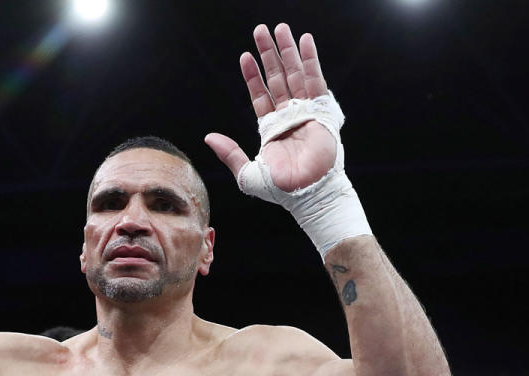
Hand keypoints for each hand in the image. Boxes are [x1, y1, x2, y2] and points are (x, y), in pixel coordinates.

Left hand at [205, 23, 335, 192]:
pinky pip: (314, 79)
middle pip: (277, 78)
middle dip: (269, 54)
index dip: (252, 75)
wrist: (305, 193)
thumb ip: (229, 153)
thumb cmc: (280, 189)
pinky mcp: (320, 110)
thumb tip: (208, 138)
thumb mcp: (247, 173)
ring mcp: (305, 111)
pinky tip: (304, 41)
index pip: (260, 95)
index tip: (245, 56)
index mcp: (271, 128)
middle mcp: (288, 116)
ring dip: (286, 51)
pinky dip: (309, 59)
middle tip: (261, 30)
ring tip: (280, 28)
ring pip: (294, 74)